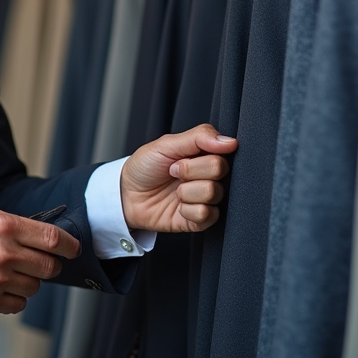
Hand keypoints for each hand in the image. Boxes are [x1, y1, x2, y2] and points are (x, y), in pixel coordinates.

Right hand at [0, 209, 80, 315]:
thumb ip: (19, 226)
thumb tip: (50, 238)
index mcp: (5, 227)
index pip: (53, 238)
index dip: (70, 245)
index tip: (74, 249)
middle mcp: (4, 253)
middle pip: (49, 266)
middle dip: (49, 265)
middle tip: (37, 262)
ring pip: (36, 287)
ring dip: (28, 281)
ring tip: (8, 273)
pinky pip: (19, 304)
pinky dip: (14, 297)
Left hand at [120, 124, 235, 232]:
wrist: (127, 195)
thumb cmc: (146, 167)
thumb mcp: (167, 144)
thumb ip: (199, 137)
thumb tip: (230, 141)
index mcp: (206, 155)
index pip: (222, 151)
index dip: (198, 155)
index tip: (180, 157)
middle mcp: (211, 176)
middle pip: (219, 170)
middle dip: (189, 170)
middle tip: (173, 172)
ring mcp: (207, 199)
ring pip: (213, 193)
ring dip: (186, 191)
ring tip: (175, 190)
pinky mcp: (202, 220)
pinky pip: (207, 215)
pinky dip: (188, 210)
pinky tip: (179, 207)